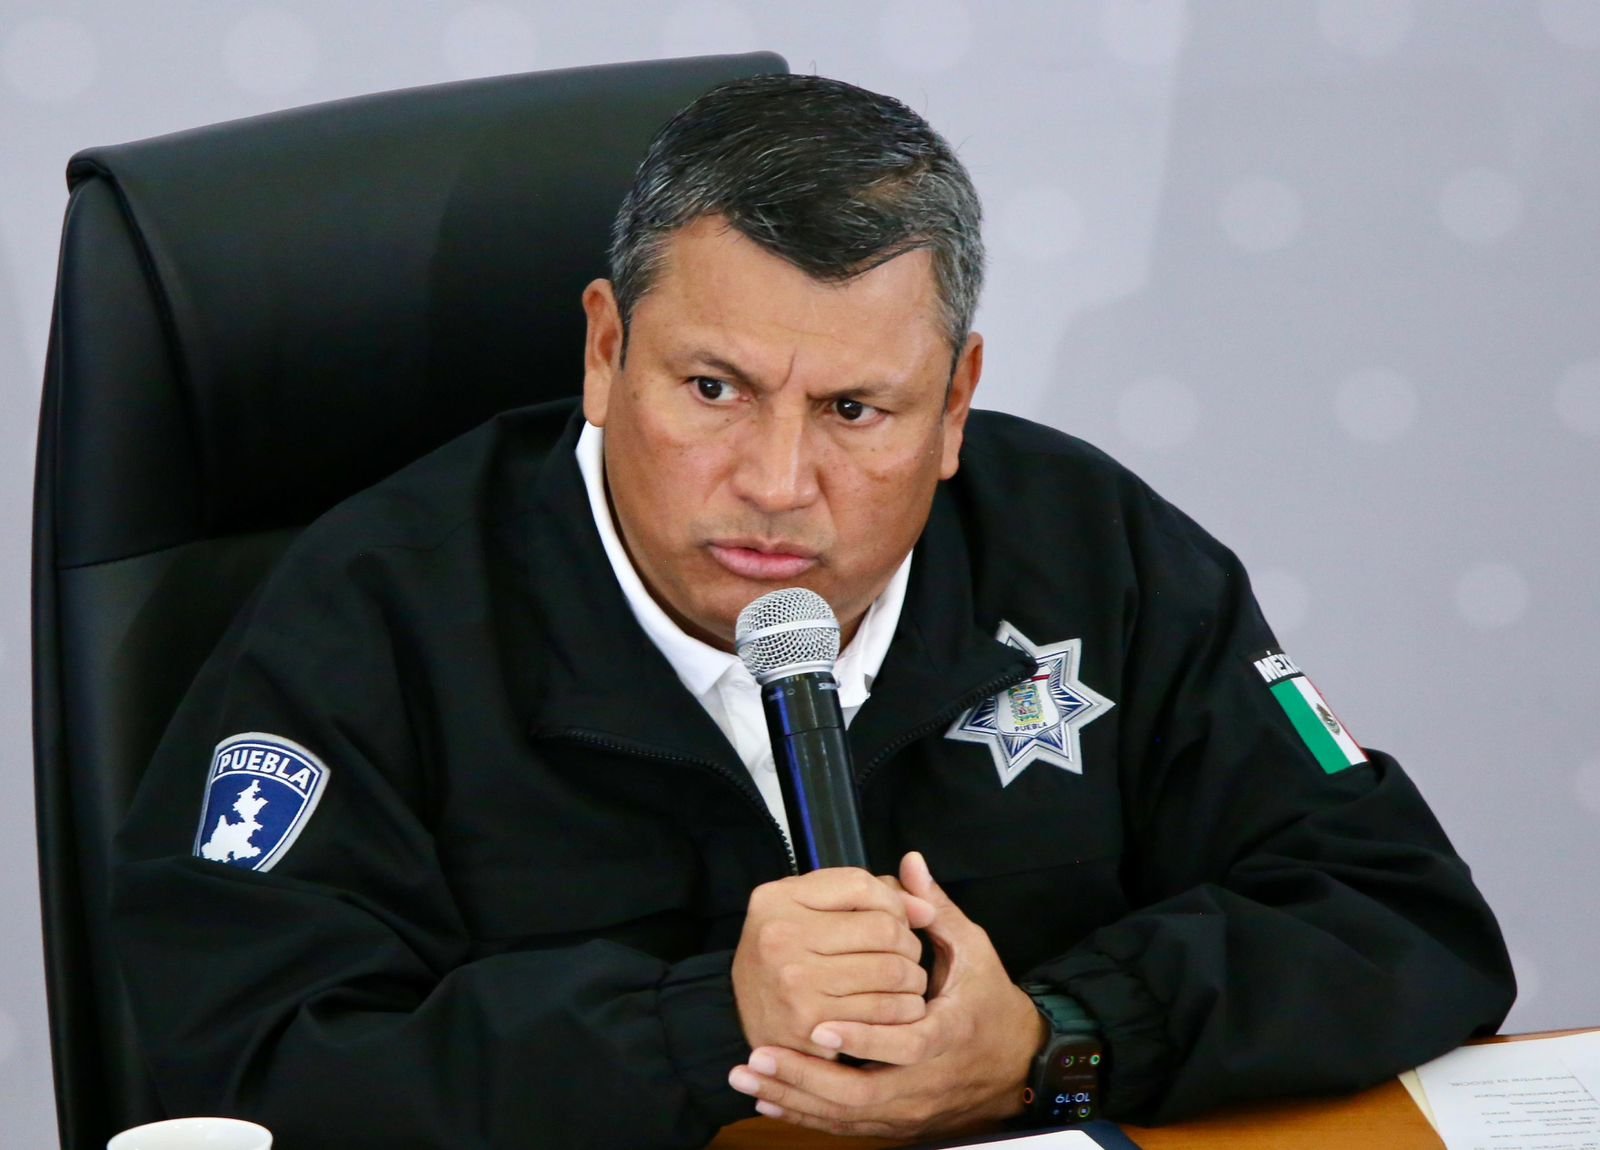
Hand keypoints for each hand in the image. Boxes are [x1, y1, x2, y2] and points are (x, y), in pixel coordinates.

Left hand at [727, 851, 1046, 1138]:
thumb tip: (909, 864)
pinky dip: (806, 1117)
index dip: (861, 1039)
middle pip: (861, 1096)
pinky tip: (768, 1101)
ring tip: (749, 1079)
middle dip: (805, 1079)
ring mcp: (909, 1108)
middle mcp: (926, 1081)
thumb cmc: (988, 1002)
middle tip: (759, 1056)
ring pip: (846, 1117)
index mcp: (948, 1035)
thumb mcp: (971, 953)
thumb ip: (937, 911)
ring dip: (795, 1100)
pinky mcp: (896, 1122)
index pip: (904, 1045)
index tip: (816, 1025)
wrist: (1015, 1065)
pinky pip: (845, 1127)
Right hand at [731, 866, 935, 1057]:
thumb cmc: (786, 955)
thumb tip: (925, 909)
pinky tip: (901, 1009)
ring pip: (892, 971)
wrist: (746, 1016)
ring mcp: (795, 982)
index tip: (899, 919)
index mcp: (778, 899)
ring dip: (912, 979)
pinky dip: (904, 1010)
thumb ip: (865, 895)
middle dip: (909, 944)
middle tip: (906, 957)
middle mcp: (781, 936)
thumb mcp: (807, 909)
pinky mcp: (811, 1024)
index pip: (862, 885)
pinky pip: (883, 1012)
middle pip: (884, 929)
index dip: (893, 902)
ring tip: (908, 983)